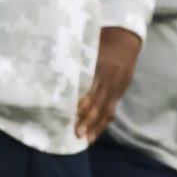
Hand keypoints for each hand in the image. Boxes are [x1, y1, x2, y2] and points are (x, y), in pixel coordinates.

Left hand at [75, 27, 141, 142]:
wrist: (126, 38)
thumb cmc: (101, 40)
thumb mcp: (88, 45)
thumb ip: (74, 58)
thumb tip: (50, 68)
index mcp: (99, 65)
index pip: (88, 87)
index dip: (79, 102)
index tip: (67, 113)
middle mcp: (109, 77)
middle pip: (97, 101)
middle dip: (86, 118)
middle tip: (75, 132)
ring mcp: (116, 86)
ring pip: (106, 109)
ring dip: (95, 125)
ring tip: (85, 139)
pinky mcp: (120, 91)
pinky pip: (111, 110)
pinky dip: (103, 123)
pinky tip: (94, 134)